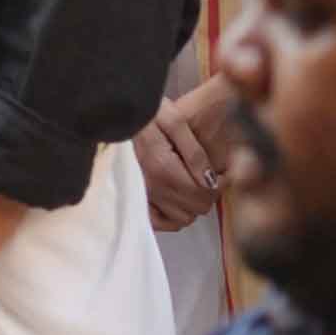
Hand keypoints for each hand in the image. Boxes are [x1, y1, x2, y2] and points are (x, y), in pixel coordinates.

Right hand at [131, 79, 232, 232]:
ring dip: (191, 205)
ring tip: (191, 185)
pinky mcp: (132, 199)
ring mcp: (140, 196)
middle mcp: (151, 187)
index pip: (204, 193)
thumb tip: (210, 180)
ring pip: (181, 219)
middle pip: (195, 208)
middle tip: (208, 178)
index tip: (222, 174)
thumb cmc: (145, 112)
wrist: (113, 113)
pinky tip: (175, 199)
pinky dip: (172, 216)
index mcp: (163, 167)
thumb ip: (194, 152)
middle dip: (208, 194)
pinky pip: (159, 222)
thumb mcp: (173, 120)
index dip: (219, 185)